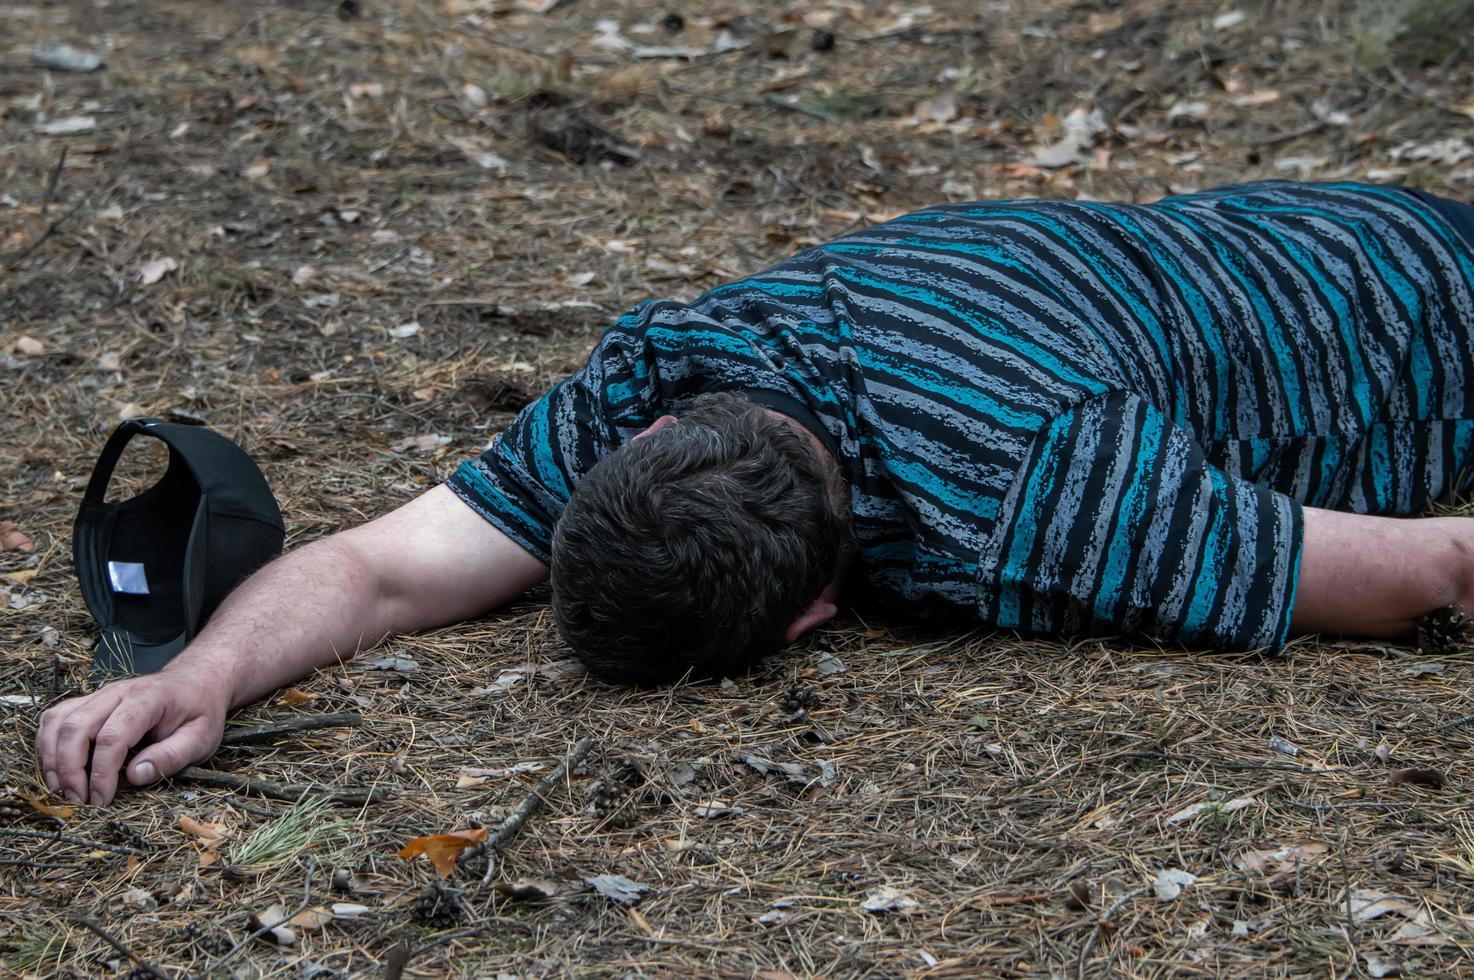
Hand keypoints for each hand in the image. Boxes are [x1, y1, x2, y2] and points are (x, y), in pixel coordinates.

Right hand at [35, 668, 228, 805]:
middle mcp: (116, 692)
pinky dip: (47, 744)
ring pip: (58, 721)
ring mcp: (99, 695)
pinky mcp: (88, 702)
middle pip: (76, 727)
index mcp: (147, 699)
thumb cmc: (199, 711)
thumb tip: (135, 775)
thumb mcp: (202, 738)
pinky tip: (56, 770)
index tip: (101, 800)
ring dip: (52, 758)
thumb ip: (172, 756)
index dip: (102, 772)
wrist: (196, 681)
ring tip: (62, 790)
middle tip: (77, 801)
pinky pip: (55, 718)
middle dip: (69, 769)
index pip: (113, 736)